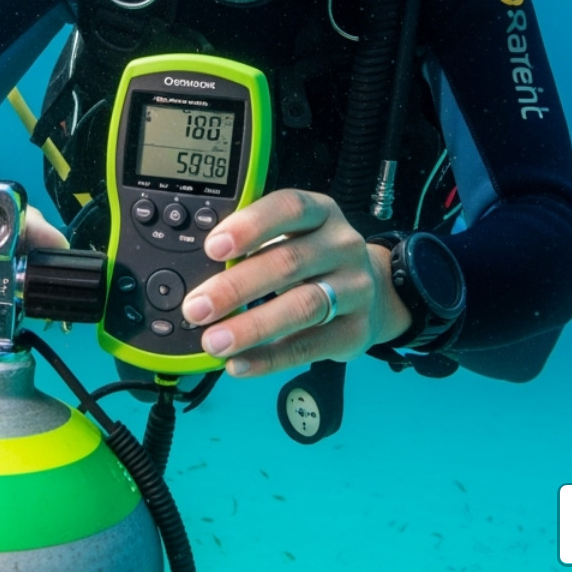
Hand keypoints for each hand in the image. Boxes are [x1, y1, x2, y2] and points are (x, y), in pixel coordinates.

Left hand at [178, 189, 410, 375]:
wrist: (374, 293)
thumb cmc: (314, 260)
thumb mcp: (291, 236)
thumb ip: (252, 245)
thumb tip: (197, 273)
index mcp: (321, 212)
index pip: (289, 208)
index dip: (249, 226)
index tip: (213, 247)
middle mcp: (342, 246)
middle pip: (288, 262)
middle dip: (235, 287)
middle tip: (197, 307)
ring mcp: (355, 288)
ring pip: (302, 307)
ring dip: (251, 327)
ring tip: (215, 341)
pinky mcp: (356, 330)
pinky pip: (309, 347)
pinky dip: (269, 358)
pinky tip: (239, 364)